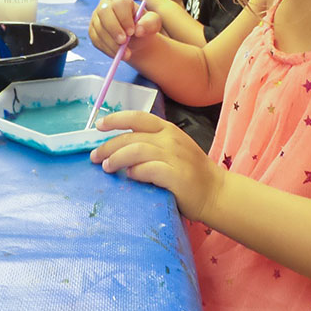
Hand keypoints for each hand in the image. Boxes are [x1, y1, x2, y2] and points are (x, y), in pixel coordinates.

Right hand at [88, 0, 161, 58]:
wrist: (135, 38)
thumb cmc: (144, 26)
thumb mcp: (153, 23)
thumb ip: (150, 23)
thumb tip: (139, 29)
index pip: (119, 3)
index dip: (124, 18)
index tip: (132, 32)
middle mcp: (106, 5)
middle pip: (104, 12)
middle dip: (114, 29)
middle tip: (123, 42)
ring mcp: (97, 18)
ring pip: (99, 28)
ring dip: (112, 43)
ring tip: (125, 53)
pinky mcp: (93, 31)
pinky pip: (96, 40)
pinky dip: (107, 49)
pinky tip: (117, 54)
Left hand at [90, 111, 223, 221]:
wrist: (215, 192)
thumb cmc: (190, 172)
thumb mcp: (172, 149)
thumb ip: (151, 145)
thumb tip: (119, 150)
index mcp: (168, 129)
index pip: (137, 117)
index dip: (116, 119)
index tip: (99, 126)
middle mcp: (170, 139)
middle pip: (131, 136)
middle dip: (108, 146)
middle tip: (95, 157)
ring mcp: (174, 156)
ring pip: (135, 150)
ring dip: (116, 158)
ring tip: (106, 168)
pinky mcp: (176, 175)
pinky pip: (147, 169)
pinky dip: (135, 172)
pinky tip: (130, 176)